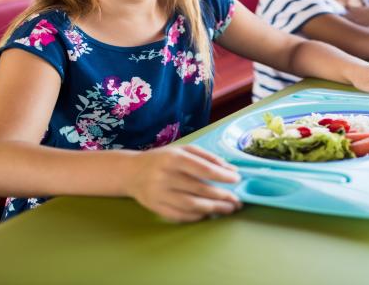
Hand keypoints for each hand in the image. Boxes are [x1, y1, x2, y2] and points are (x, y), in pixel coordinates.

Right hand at [126, 144, 241, 222]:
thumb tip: (231, 170)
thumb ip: (207, 158)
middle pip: (199, 189)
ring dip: (213, 209)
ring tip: (228, 209)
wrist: (131, 172)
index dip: (222, 176)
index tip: (236, 179)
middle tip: (237, 201)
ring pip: (191, 205)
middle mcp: (165, 176)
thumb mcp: (183, 150)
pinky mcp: (155, 208)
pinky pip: (180, 215)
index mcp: (173, 158)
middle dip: (222, 196)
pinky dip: (197, 216)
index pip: (203, 169)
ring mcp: (159, 194)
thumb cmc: (162, 159)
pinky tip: (209, 214)